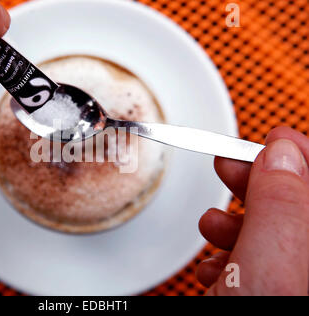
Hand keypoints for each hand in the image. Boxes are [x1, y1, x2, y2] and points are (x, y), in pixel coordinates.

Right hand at [197, 127, 308, 295]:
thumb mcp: (270, 262)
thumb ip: (279, 203)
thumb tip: (280, 154)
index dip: (299, 154)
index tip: (272, 138)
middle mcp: (306, 263)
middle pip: (291, 203)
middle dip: (254, 182)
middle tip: (228, 166)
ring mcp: (287, 279)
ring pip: (265, 232)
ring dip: (231, 221)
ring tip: (212, 226)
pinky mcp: (259, 293)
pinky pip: (250, 260)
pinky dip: (224, 255)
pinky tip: (214, 265)